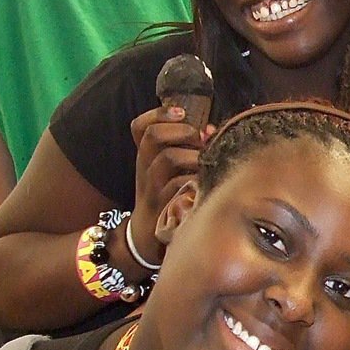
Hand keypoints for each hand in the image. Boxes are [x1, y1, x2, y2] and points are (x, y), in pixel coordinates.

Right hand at [129, 106, 206, 265]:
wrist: (144, 238)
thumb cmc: (165, 198)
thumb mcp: (167, 173)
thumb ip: (185, 150)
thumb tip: (211, 130)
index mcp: (145, 157)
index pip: (139, 126)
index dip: (158, 114)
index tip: (181, 111)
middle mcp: (144, 168)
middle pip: (154, 137)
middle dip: (182, 132)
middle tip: (199, 139)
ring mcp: (152, 187)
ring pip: (168, 158)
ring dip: (192, 156)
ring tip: (203, 162)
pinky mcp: (163, 205)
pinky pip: (179, 186)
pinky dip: (194, 181)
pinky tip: (203, 184)